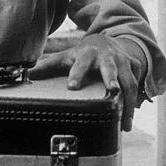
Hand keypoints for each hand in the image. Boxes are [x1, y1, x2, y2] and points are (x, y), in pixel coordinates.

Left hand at [29, 34, 144, 131]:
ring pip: (129, 81)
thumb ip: (48, 66)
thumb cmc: (82, 55)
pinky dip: (134, 103)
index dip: (76, 73)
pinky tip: (128, 120)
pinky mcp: (134, 66)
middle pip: (110, 68)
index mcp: (87, 54)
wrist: (105, 41)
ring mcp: (123, 60)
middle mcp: (107, 56)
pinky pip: (137, 85)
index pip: (80, 63)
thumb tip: (28, 75)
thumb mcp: (66, 57)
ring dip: (128, 102)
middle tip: (113, 90)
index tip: (72, 86)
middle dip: (112, 77)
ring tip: (125, 124)